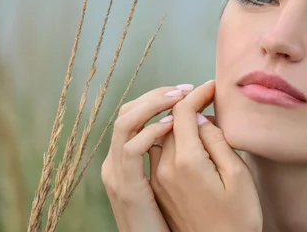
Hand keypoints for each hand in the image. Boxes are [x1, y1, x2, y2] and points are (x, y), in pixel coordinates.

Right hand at [101, 85, 192, 231]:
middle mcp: (117, 160)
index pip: (136, 113)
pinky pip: (131, 150)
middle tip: (185, 88)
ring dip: (153, 105)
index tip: (188, 89)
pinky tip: (172, 125)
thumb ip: (170, 151)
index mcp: (126, 156)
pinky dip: (150, 132)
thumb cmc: (170, 217)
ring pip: (125, 122)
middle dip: (156, 94)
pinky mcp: (126, 186)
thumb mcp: (167, 178)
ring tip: (180, 97)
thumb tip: (187, 122)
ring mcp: (118, 172)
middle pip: (128, 111)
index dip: (159, 96)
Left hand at [150, 80, 262, 231]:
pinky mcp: (158, 188)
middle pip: (166, 120)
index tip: (213, 87)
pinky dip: (166, 135)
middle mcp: (165, 167)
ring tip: (192, 108)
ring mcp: (158, 179)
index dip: (198, 93)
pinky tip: (182, 133)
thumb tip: (203, 119)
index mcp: (187, 161)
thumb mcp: (239, 177)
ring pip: (158, 133)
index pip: (183, 111)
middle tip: (204, 94)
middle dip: (184, 101)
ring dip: (172, 117)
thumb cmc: (238, 219)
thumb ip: (218, 142)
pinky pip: (155, 150)